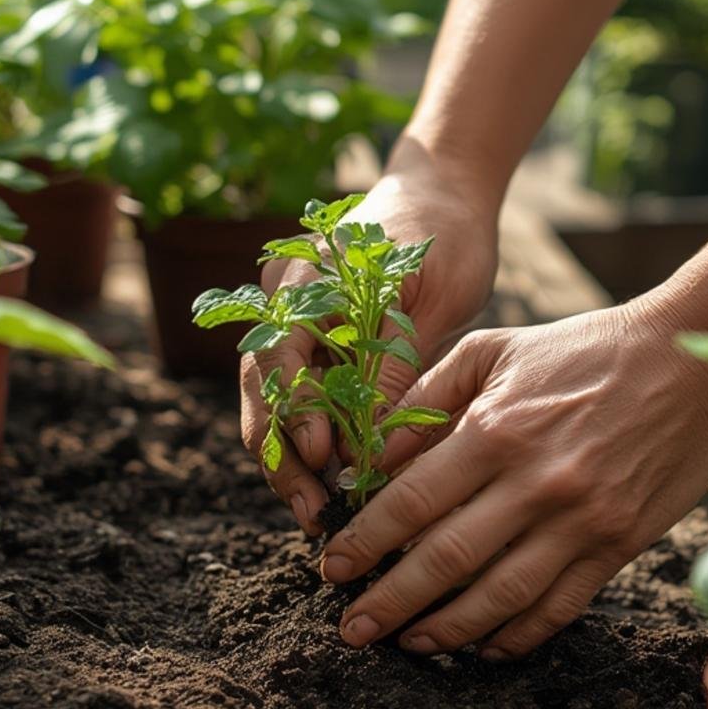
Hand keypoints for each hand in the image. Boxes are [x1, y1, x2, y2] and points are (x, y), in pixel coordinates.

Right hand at [240, 137, 499, 531]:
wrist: (443, 194)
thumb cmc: (443, 235)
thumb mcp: (432, 297)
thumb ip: (393, 359)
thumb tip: (367, 441)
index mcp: (310, 277)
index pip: (280, 350)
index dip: (294, 407)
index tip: (320, 452)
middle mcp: (286, 301)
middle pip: (264, 387)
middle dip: (281, 454)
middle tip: (310, 510)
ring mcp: (295, 324)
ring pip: (275, 402)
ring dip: (290, 459)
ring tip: (315, 514)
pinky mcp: (314, 346)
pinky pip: (301, 400)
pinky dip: (311, 442)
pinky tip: (331, 484)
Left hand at [320, 299, 707, 658]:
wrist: (690, 361)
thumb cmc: (582, 350)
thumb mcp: (494, 351)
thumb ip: (427, 396)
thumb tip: (374, 454)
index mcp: (496, 429)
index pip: (412, 501)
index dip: (366, 541)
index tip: (332, 568)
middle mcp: (536, 482)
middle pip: (446, 560)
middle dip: (390, 600)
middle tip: (352, 628)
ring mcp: (581, 520)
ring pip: (501, 595)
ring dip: (448, 629)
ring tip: (410, 643)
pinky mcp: (620, 544)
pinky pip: (560, 605)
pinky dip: (519, 634)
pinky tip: (486, 646)